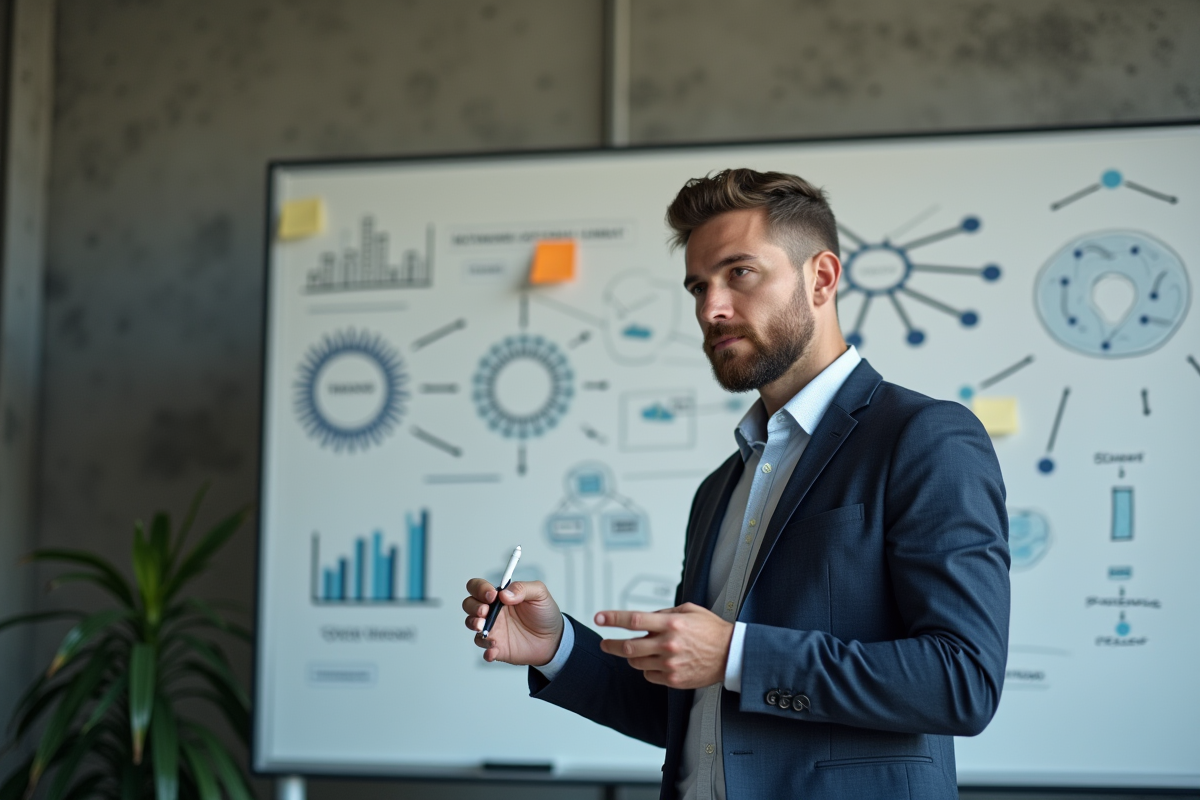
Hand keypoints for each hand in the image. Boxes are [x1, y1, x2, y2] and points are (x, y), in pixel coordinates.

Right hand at [463, 578, 563, 665]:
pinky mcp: (497, 647)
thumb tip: (504, 594)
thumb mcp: (539, 594)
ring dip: (473, 624)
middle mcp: (493, 612)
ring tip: (484, 628)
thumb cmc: (544, 614)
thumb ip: (523, 588)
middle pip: (469, 604)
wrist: (553, 639)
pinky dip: (486, 650)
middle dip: (473, 606)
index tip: (492, 595)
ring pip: (471, 624)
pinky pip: (484, 649)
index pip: (479, 587)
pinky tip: (494, 649)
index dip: (480, 589)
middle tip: (485, 611)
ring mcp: (493, 629)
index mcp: (500, 597)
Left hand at [596, 603, 733, 688]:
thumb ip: (664, 613)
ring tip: (639, 651)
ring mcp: (670, 664)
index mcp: (671, 624)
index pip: (634, 620)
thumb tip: (645, 619)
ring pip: (636, 663)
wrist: (731, 654)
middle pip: (628, 647)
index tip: (599, 617)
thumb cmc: (711, 630)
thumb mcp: (689, 610)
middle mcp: (668, 644)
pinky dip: (648, 669)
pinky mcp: (673, 680)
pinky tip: (657, 662)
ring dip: (632, 657)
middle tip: (604, 643)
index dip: (613, 618)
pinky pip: (649, 675)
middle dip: (611, 644)